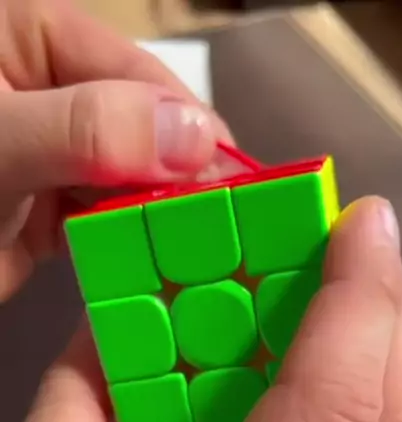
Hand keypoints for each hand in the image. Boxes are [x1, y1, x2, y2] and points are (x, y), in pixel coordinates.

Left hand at [0, 0, 230, 301]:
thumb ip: (86, 128)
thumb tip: (192, 135)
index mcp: (36, 39)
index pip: (136, 75)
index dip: (187, 127)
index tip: (231, 184)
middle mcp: (56, 93)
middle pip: (146, 129)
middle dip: (184, 178)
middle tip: (231, 231)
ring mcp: (58, 156)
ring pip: (137, 180)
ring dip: (166, 218)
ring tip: (210, 256)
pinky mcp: (54, 213)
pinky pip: (113, 222)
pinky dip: (138, 246)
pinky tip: (164, 268)